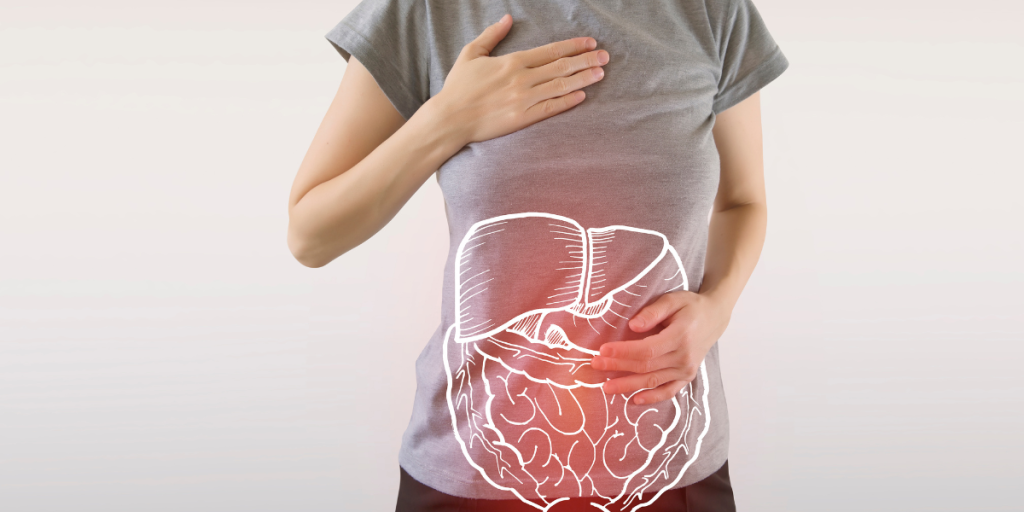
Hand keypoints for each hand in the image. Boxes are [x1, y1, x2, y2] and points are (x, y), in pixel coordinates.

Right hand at [429, 13, 608, 144]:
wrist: (450, 118)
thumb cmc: (458, 87)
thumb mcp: (471, 53)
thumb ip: (492, 35)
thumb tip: (508, 18)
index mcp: (512, 61)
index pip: (550, 50)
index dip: (573, 46)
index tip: (590, 43)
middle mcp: (522, 79)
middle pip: (561, 66)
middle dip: (586, 60)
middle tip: (605, 57)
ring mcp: (524, 99)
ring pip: (560, 86)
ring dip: (583, 79)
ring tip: (600, 73)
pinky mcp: (522, 118)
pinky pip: (550, 109)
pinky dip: (568, 101)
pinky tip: (582, 96)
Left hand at [590, 290, 732, 404]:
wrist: (715, 317)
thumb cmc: (691, 306)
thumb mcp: (673, 300)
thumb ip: (653, 312)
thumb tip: (632, 326)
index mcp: (680, 337)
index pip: (646, 349)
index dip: (623, 352)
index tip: (602, 350)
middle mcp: (684, 357)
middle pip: (645, 367)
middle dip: (618, 367)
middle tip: (595, 365)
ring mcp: (687, 370)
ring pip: (652, 381)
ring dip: (628, 386)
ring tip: (606, 387)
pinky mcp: (687, 377)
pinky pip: (668, 391)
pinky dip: (652, 398)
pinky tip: (634, 400)